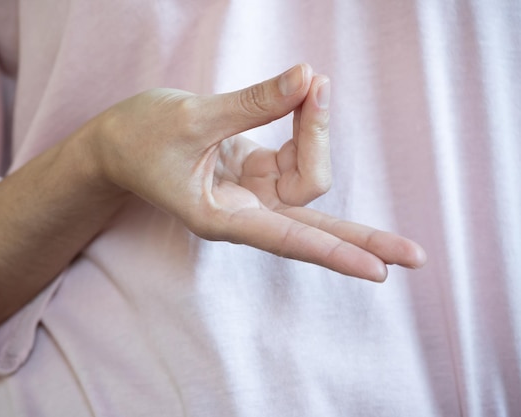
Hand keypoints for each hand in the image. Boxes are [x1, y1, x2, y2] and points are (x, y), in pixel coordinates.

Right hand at [89, 64, 425, 280]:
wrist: (116, 143)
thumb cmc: (139, 138)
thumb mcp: (193, 116)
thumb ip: (253, 102)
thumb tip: (309, 79)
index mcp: (219, 217)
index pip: (287, 237)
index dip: (333, 251)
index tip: (378, 271)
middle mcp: (242, 212)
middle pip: (313, 230)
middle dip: (361, 239)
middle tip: (416, 257)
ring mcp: (251, 193)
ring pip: (307, 177)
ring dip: (319, 130)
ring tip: (314, 84)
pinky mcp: (255, 171)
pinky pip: (296, 152)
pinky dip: (306, 122)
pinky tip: (305, 95)